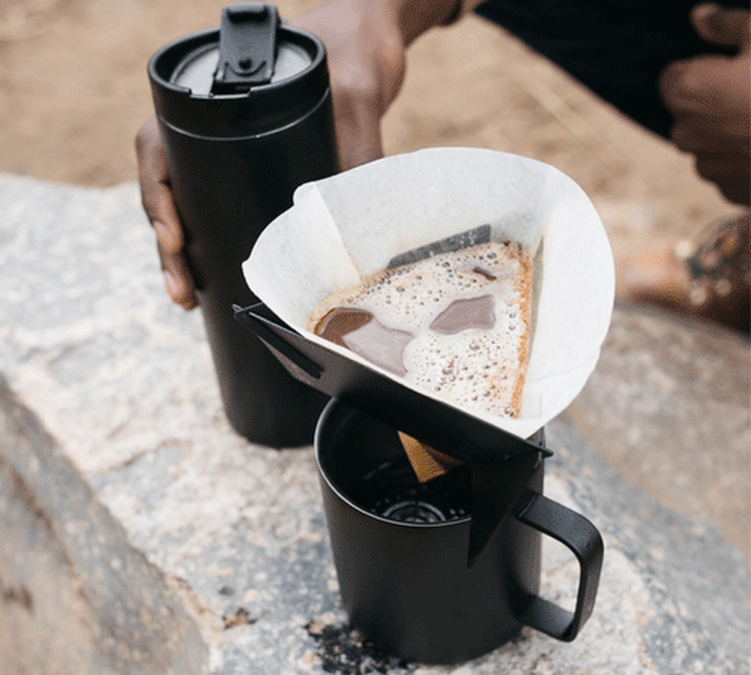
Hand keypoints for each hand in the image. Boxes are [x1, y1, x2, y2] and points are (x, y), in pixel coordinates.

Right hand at [136, 0, 454, 308]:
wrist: (365, 48)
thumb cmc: (353, 59)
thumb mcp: (356, 104)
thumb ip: (359, 156)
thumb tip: (355, 226)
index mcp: (217, 103)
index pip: (161, 148)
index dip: (158, 195)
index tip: (171, 236)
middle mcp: (213, 130)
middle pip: (170, 188)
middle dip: (167, 246)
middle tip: (178, 291)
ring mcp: (229, 153)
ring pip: (188, 204)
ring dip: (181, 253)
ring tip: (184, 296)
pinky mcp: (250, 170)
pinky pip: (216, 206)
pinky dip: (208, 242)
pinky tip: (208, 275)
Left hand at [660, 4, 750, 204]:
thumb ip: (727, 25)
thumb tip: (700, 17)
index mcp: (687, 91)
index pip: (672, 77)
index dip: (702, 69)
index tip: (731, 67)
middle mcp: (686, 133)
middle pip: (687, 112)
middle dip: (712, 102)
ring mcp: (708, 166)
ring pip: (707, 143)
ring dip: (727, 132)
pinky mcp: (730, 190)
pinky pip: (729, 169)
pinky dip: (745, 158)